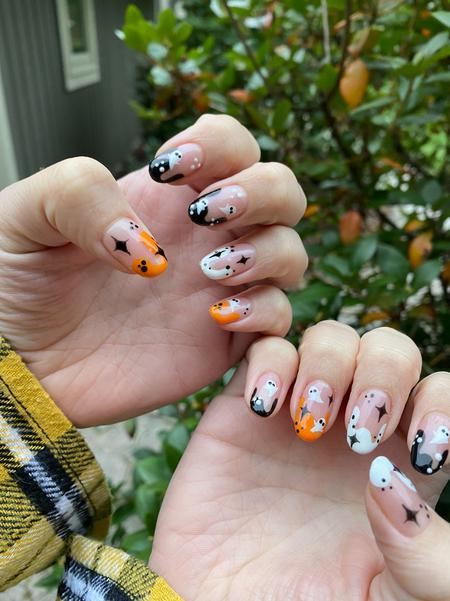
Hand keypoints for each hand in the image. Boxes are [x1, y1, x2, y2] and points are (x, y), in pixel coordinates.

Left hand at [0, 115, 305, 424]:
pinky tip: (215, 316)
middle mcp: (203, 238)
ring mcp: (217, 289)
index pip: (231, 145)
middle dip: (262, 192)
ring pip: (290, 253)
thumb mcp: (25, 213)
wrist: (15, 363)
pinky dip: (265, 311)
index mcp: (165, 197)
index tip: (170, 169)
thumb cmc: (13, 282)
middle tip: (205, 213)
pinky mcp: (221, 343)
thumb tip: (152, 245)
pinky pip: (278, 320)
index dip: (221, 145)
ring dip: (268, 251)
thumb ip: (82, 194)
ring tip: (209, 271)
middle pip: (281, 192)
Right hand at [151, 323, 449, 600]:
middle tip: (360, 433)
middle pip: (388, 349)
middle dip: (384, 373)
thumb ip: (429, 556)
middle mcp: (352, 425)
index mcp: (401, 463)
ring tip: (309, 424)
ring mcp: (298, 409)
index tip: (428, 453)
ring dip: (329, 364)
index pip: (439, 396)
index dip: (442, 405)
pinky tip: (265, 410)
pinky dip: (271, 362)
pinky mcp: (245, 406)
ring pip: (330, 338)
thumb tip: (395, 482)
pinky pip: (266, 350)